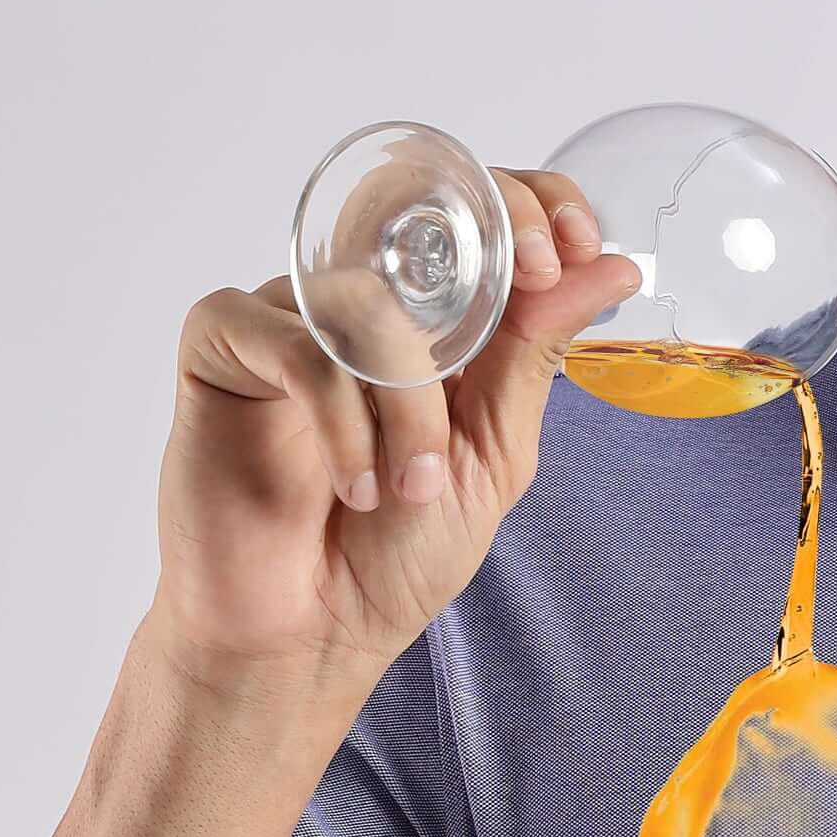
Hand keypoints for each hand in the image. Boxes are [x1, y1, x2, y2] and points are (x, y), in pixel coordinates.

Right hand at [151, 165, 639, 695]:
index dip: (530, 202)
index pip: (472, 209)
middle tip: (532, 282)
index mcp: (427, 318)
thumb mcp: (493, 452)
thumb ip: (538, 353)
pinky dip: (340, 420)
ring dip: (410, 402)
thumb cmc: (396, 554)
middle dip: (488, 237)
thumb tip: (613, 269)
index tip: (578, 246)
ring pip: (368, 300)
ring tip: (411, 486)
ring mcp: (287, 315)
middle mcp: (355, 300)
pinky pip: (297, 345)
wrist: (312, 634)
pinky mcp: (223, 344)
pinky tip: (353, 484)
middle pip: (410, 205)